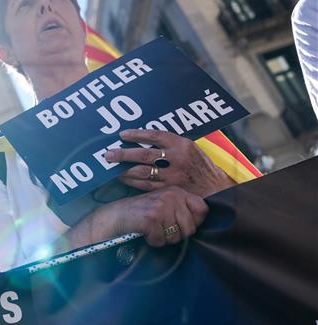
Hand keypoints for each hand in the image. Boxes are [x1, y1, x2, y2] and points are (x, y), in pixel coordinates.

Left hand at [106, 129, 233, 196]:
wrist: (216, 189)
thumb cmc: (201, 166)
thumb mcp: (191, 148)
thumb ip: (171, 144)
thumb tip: (145, 139)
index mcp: (182, 144)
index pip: (155, 136)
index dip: (137, 135)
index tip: (122, 135)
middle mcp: (176, 159)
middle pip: (144, 155)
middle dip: (123, 154)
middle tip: (108, 155)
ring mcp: (172, 176)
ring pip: (142, 172)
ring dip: (125, 170)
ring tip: (112, 168)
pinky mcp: (169, 190)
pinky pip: (146, 185)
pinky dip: (133, 182)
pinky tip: (124, 179)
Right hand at [109, 186, 207, 246]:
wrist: (116, 214)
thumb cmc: (142, 212)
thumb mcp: (165, 203)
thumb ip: (182, 209)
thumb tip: (197, 224)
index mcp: (177, 191)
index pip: (202, 208)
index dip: (195, 221)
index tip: (181, 224)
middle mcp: (172, 196)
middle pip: (190, 227)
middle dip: (177, 235)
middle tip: (162, 230)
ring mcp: (162, 206)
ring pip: (176, 236)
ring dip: (163, 239)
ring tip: (152, 230)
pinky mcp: (152, 217)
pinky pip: (161, 240)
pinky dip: (153, 241)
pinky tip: (145, 232)